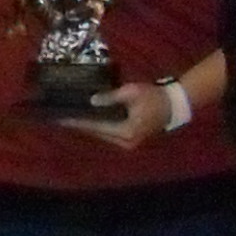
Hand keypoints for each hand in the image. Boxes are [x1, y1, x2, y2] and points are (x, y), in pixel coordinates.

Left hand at [55, 80, 175, 149]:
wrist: (173, 105)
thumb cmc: (154, 97)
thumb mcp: (132, 92)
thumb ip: (111, 97)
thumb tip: (92, 101)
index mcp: (125, 132)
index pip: (96, 126)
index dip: (79, 122)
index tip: (62, 118)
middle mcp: (125, 142)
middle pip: (98, 133)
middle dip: (81, 125)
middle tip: (64, 117)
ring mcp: (128, 143)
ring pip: (103, 135)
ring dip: (90, 126)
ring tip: (73, 118)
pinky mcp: (130, 139)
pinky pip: (110, 134)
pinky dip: (100, 127)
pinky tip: (90, 119)